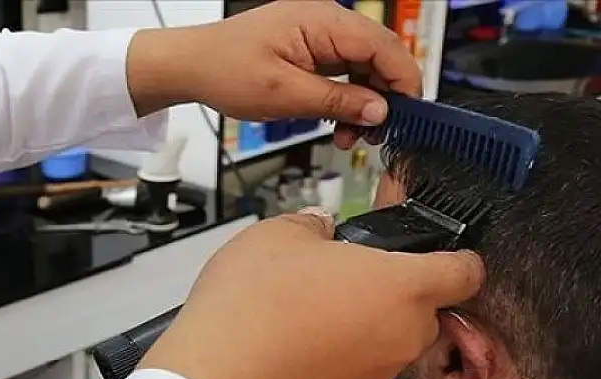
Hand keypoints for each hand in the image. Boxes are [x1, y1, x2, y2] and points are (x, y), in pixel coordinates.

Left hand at [127, 0, 419, 145]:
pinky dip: (346, 99)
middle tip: (378, 134)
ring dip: (364, 103)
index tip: (410, 114)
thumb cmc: (225, 70)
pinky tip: (338, 124)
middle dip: (383, 97)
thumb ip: (338, 102)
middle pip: (379, 55)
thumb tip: (379, 111)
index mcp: (323, 21)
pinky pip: (343, 71)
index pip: (384, 45)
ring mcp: (319, 34)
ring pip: (363, 67)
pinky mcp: (310, 49)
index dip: (403, 81)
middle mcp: (325, 21)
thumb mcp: (286, 95)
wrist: (191, 66)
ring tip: (350, 136)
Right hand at [140, 209, 483, 378]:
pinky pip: (358, 368)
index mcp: (403, 286)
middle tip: (349, 273)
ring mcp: (377, 374)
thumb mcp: (278, 234)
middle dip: (395, 291)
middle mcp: (402, 335)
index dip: (458, 257)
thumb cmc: (254, 306)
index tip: (441, 251)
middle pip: (424, 308)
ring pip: (388, 340)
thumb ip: (313, 224)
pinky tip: (297, 340)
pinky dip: (339, 354)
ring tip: (312, 307)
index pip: (466, 271)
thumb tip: (320, 229)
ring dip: (364, 324)